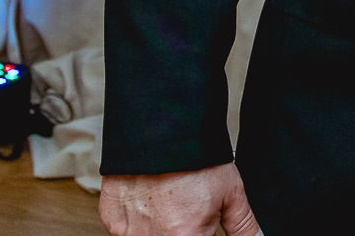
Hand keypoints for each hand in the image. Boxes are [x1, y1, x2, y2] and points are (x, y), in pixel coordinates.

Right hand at [100, 163, 260, 235]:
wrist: (159, 128)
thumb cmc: (196, 159)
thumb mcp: (230, 192)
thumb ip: (242, 226)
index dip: (202, 232)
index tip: (203, 225)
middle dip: (183, 229)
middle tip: (186, 208)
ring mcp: (129, 234)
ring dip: (161, 227)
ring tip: (171, 204)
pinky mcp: (112, 222)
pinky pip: (127, 232)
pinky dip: (140, 222)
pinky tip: (152, 201)